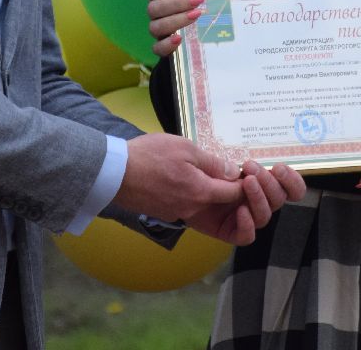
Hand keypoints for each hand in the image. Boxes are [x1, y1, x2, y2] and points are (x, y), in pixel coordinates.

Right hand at [115, 133, 243, 224]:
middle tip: (229, 171)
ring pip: (204, 205)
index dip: (244, 183)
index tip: (246, 170)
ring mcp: (178, 213)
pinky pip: (188, 205)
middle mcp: (192, 209)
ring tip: (207, 170)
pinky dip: (194, 194)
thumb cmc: (148, 156)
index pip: (235, 194)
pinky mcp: (166, 212)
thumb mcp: (185, 148)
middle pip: (222, 203)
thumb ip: (212, 162)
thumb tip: (233, 172)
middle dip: (231, 190)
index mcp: (201, 192)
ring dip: (211, 191)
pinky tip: (188, 177)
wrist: (114, 173)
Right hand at [145, 0, 203, 57]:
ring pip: (155, 27)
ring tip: (196, 16)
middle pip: (154, 8)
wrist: (212, 23)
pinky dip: (166, 44)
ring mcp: (158, 30)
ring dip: (175, 21)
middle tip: (199, 1)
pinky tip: (180, 38)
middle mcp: (156, 12)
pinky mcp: (164, 47)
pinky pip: (157, 48)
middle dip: (176, 4)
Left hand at [184, 160, 307, 245]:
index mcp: (251, 179)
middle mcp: (249, 198)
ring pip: (264, 216)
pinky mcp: (225, 230)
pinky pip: (245, 237)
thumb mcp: (200, 157)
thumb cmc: (179, 165)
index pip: (284, 185)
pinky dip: (247, 226)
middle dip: (271, 184)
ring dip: (260, 199)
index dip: (291, 181)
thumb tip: (237, 173)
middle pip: (277, 200)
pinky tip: (240, 210)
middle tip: (253, 171)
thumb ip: (219, 165)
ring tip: (247, 184)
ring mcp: (238, 215)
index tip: (280, 168)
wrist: (159, 182)